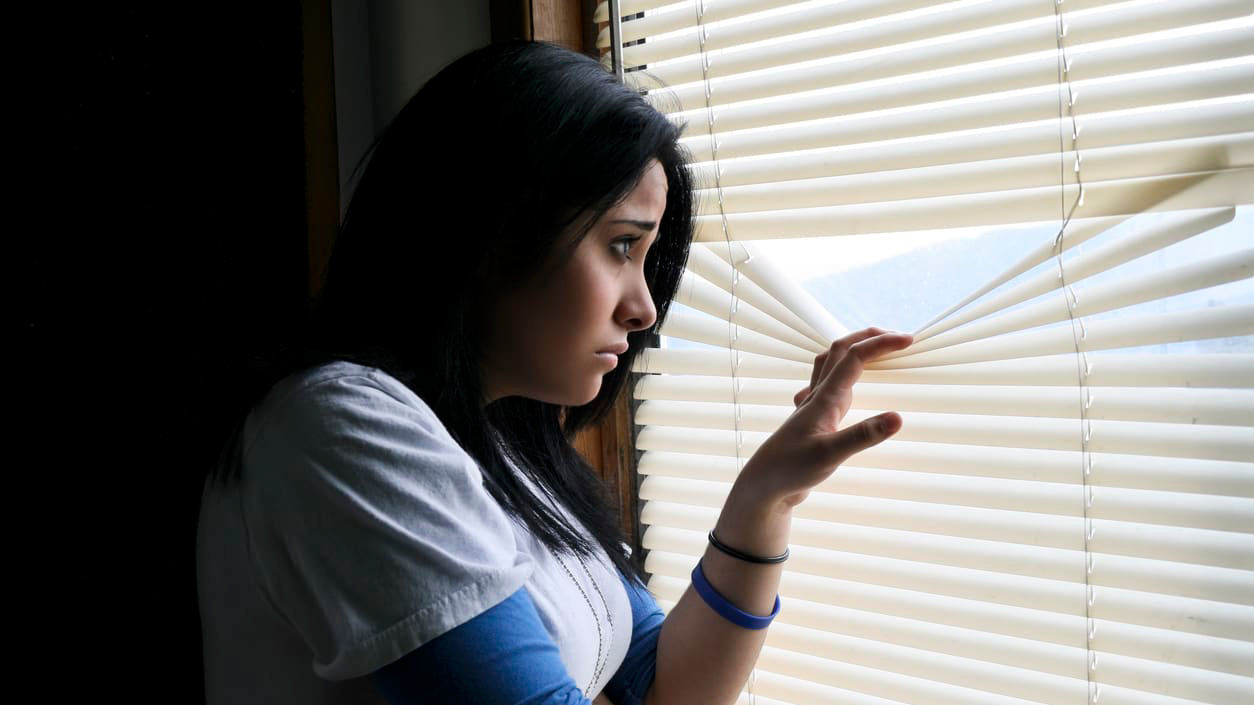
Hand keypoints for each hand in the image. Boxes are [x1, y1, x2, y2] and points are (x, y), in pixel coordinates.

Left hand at [739, 327, 912, 507]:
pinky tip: (842, 392)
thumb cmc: (789, 470)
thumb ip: (863, 436)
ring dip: (852, 353)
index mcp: (823, 398)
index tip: (909, 341)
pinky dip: (840, 379)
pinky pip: (825, 389)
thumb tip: (898, 417)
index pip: (854, 357)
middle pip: (839, 351)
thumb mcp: (829, 455)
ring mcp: (813, 408)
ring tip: (874, 353)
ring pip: (830, 367)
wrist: (763, 487)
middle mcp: (817, 397)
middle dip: (868, 338)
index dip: (881, 344)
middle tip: (897, 339)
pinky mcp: (812, 422)